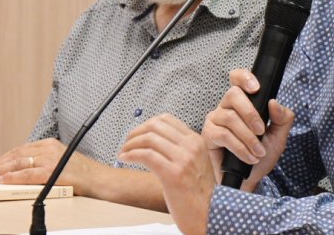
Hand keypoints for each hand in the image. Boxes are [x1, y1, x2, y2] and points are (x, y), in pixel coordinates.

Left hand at [0, 138, 102, 194]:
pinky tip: (3, 180)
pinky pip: (26, 174)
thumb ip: (45, 159)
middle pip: (18, 154)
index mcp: (50, 143)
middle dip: (1, 164)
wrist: (97, 178)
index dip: (7, 157)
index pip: (23, 148)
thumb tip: (25, 167)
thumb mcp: (61, 158)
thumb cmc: (81, 172)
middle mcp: (48, 149)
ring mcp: (49, 159)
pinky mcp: (50, 172)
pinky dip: (12, 177)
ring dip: (2, 170)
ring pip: (19, 163)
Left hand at [120, 114, 213, 234]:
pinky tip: (126, 158)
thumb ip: (181, 149)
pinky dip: (131, 154)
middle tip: (127, 142)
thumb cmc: (200, 193)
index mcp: (196, 141)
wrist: (209, 213)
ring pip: (149, 139)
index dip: (146, 124)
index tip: (137, 134)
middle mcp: (191, 146)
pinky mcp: (173, 174)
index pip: (166, 120)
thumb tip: (152, 141)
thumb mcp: (196, 162)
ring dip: (130, 144)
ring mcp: (183, 159)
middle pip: (155, 126)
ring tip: (124, 152)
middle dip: (136, 132)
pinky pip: (147, 155)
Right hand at [200, 68, 295, 191]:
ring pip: (230, 117)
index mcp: (242, 103)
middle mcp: (226, 108)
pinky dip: (240, 147)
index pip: (237, 79)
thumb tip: (274, 103)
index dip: (244, 77)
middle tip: (262, 130)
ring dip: (248, 136)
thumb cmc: (260, 158)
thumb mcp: (278, 137)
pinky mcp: (208, 136)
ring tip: (258, 152)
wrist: (248, 182)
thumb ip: (282, 118)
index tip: (256, 88)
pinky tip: (249, 157)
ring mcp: (215, 120)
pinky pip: (223, 135)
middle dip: (251, 113)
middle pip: (233, 94)